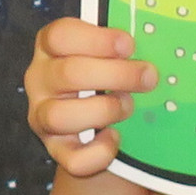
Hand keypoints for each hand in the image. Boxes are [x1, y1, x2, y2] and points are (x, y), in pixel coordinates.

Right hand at [25, 16, 159, 178]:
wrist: (96, 124)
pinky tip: (115, 138)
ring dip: (104, 110)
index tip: (129, 45)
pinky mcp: (55, 150)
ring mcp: (42, 117)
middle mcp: (40, 80)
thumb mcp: (106, 55)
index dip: (96, 39)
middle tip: (148, 77)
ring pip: (60, 116)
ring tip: (128, 107)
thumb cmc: (105, 78)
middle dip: (116, 75)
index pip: (59, 36)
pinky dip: (99, 152)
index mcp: (50, 48)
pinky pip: (73, 158)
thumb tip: (156, 41)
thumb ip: (120, 48)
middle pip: (68, 73)